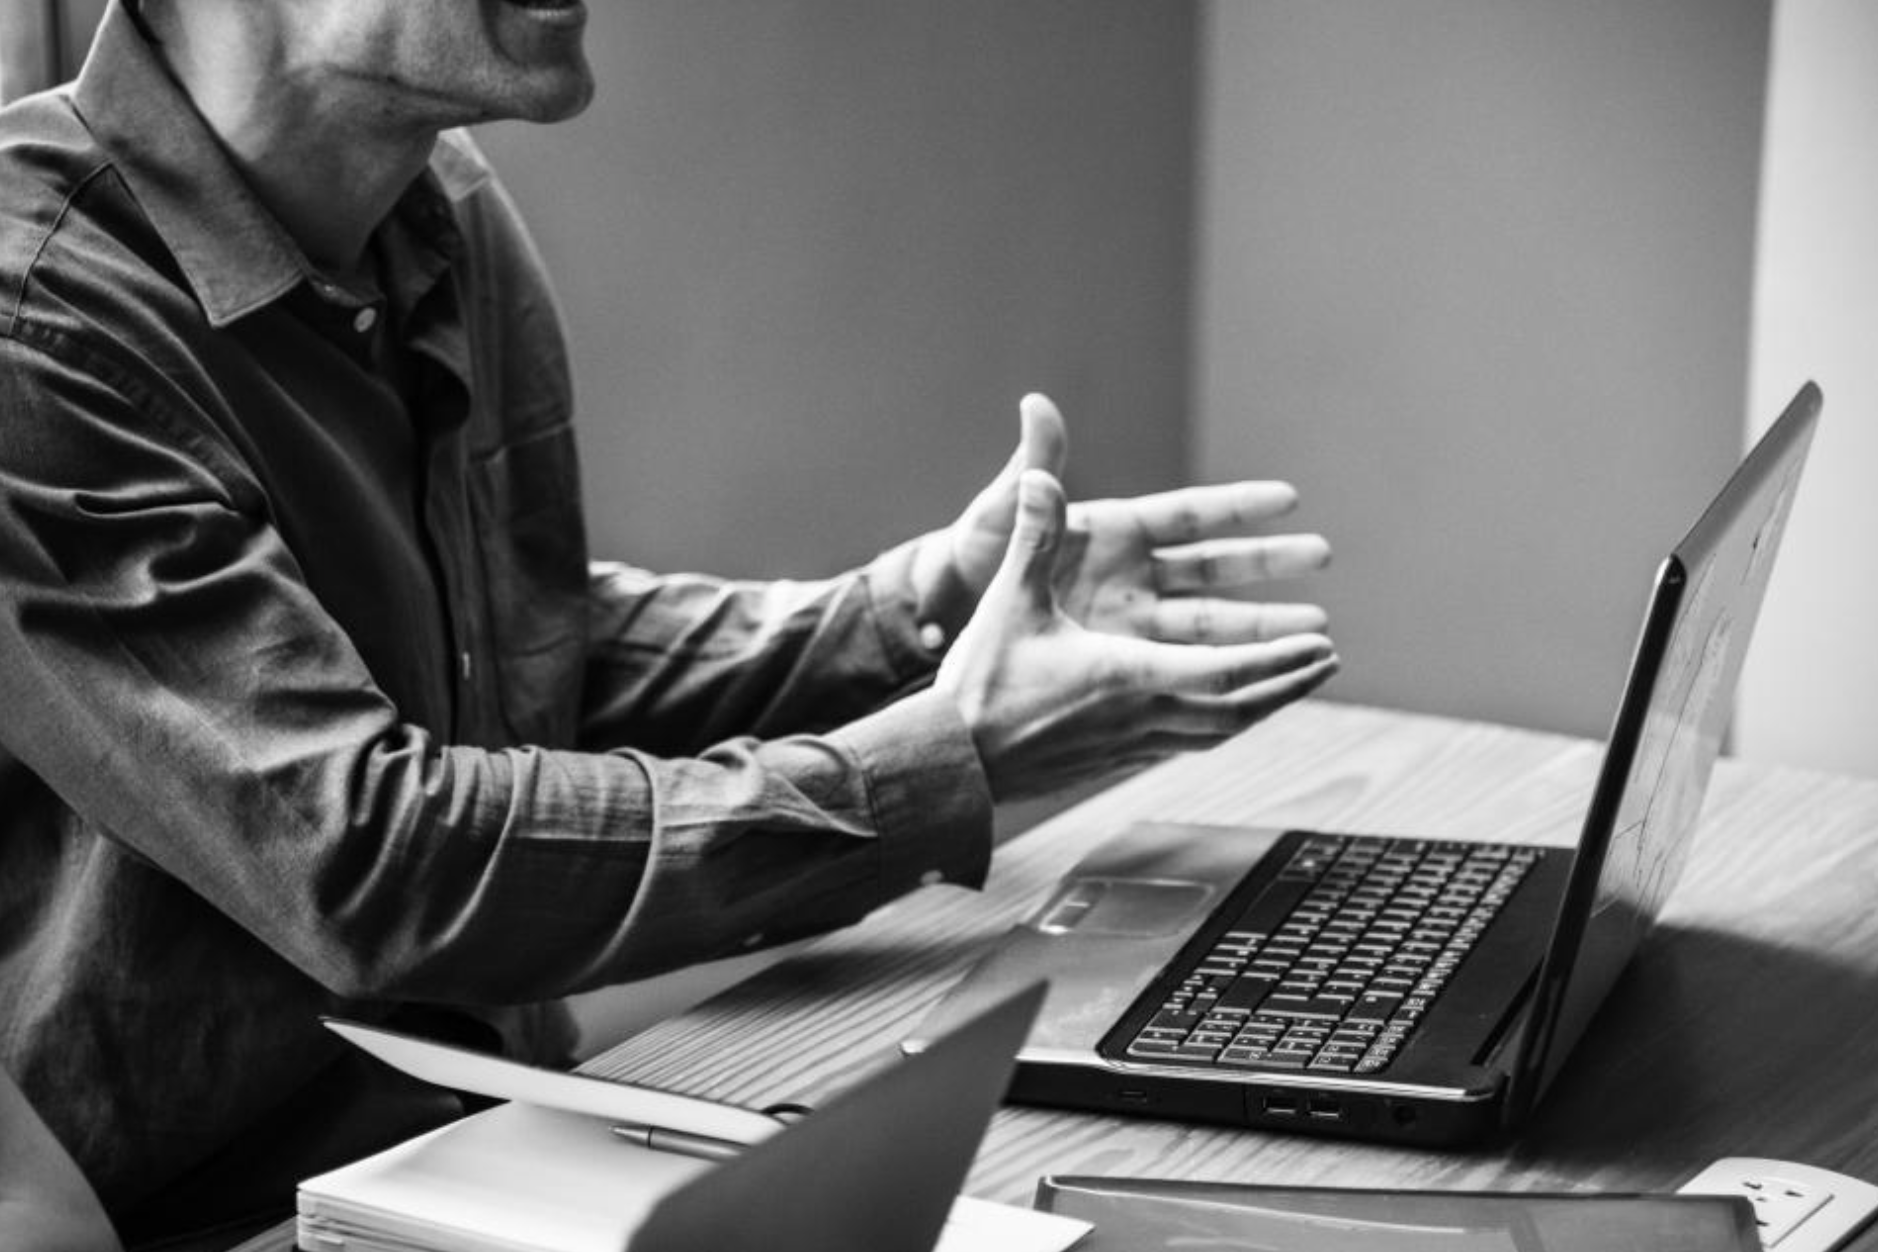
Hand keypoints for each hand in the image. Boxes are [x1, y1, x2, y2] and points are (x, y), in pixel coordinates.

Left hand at [930, 394, 1332, 645]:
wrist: (939, 619)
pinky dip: (1225, 673)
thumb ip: (1030, 470)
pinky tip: (1267, 684)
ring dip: (1262, 628)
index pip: (1189, 515)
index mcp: (1114, 531)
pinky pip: (1183, 667)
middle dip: (1270, 565)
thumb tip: (1036, 403)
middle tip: (1324, 557)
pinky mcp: (1121, 661)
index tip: (1289, 497)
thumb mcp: (999, 515)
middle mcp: (1133, 574)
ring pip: (1212, 624)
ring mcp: (1131, 620)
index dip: (1237, 507)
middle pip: (1215, 569)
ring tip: (1317, 637)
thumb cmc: (966, 558)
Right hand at [936, 467, 1339, 801]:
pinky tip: (1229, 717)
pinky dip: (1223, 725)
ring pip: (1218, 729)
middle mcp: (1140, 713)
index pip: (1224, 670)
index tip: (1318, 646)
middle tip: (1326, 660)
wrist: (950, 763)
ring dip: (1264, 706)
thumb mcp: (1009, 601)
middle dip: (1288, 681)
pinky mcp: (1116, 759)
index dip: (1277, 659)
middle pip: (1237, 704)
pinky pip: (1189, 744)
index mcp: (1127, 673)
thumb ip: (1033, 535)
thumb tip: (1042, 476)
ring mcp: (1131, 742)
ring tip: (1295, 686)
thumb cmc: (979, 683)